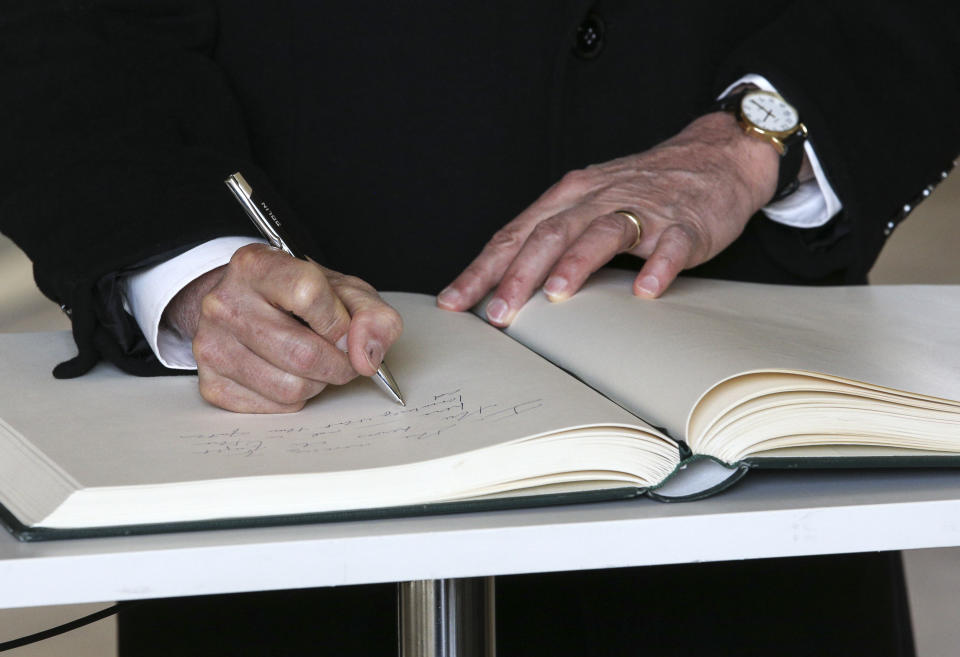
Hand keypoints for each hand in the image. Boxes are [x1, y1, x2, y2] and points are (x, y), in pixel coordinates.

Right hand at [163, 243, 402, 412]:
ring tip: (313, 364)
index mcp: (256, 265)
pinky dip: (292, 398)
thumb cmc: (299, 298)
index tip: (345, 330)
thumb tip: (365, 357)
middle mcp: (224, 303)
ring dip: (317, 383)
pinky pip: (273, 408)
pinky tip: (287, 374)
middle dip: (338, 364)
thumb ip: (372, 316)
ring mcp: (211, 345)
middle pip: (303, 353)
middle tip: (342, 357)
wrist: (248, 306)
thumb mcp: (344, 291)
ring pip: (290, 388)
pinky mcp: (210, 383)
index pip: (309, 295)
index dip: (339, 322)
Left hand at [437, 112, 780, 324]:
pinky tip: (647, 289)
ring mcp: (644, 209)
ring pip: (603, 233)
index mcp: (569, 196)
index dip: (482, 270)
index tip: (454, 302)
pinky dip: (659, 266)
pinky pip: (671, 244)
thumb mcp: (588, 204)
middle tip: (498, 312)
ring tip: (557, 294)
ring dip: (577, 263)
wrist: (715, 156)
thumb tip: (503, 285)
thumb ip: (551, 239)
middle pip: (551, 234)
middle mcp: (599, 198)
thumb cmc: (642, 189)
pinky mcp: (685, 223)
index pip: (515, 235)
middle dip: (519, 274)